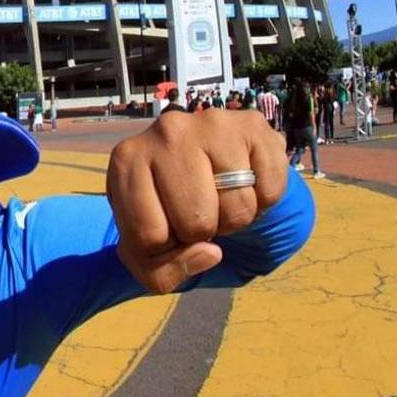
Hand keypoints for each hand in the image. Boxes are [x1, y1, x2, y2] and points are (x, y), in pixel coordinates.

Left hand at [106, 109, 287, 293]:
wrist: (206, 167)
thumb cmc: (167, 212)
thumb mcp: (146, 252)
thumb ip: (162, 274)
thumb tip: (212, 253)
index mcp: (127, 161)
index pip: (148, 237)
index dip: (163, 249)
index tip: (165, 230)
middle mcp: (166, 132)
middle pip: (195, 223)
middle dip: (201, 233)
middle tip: (197, 211)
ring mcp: (211, 123)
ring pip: (236, 211)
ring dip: (234, 219)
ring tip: (220, 197)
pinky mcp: (254, 125)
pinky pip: (270, 192)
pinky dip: (264, 202)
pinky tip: (245, 183)